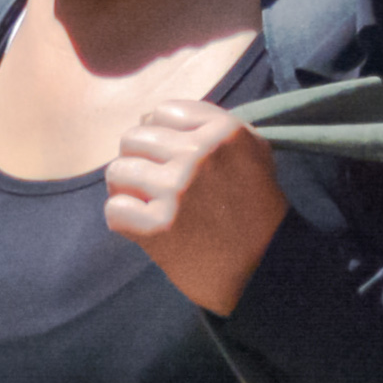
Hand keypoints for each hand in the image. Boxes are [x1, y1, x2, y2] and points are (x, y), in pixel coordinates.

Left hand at [105, 99, 288, 315]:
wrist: (267, 269)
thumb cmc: (257, 210)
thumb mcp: (253, 153)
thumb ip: (209, 126)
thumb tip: (148, 117)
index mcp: (224, 131)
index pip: (161, 113)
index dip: (159, 137)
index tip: (169, 160)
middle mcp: (199, 154)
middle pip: (133, 139)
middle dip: (139, 162)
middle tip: (155, 187)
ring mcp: (177, 189)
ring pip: (117, 171)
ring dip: (127, 191)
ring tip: (148, 207)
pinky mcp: (159, 226)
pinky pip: (114, 209)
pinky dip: (124, 221)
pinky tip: (144, 229)